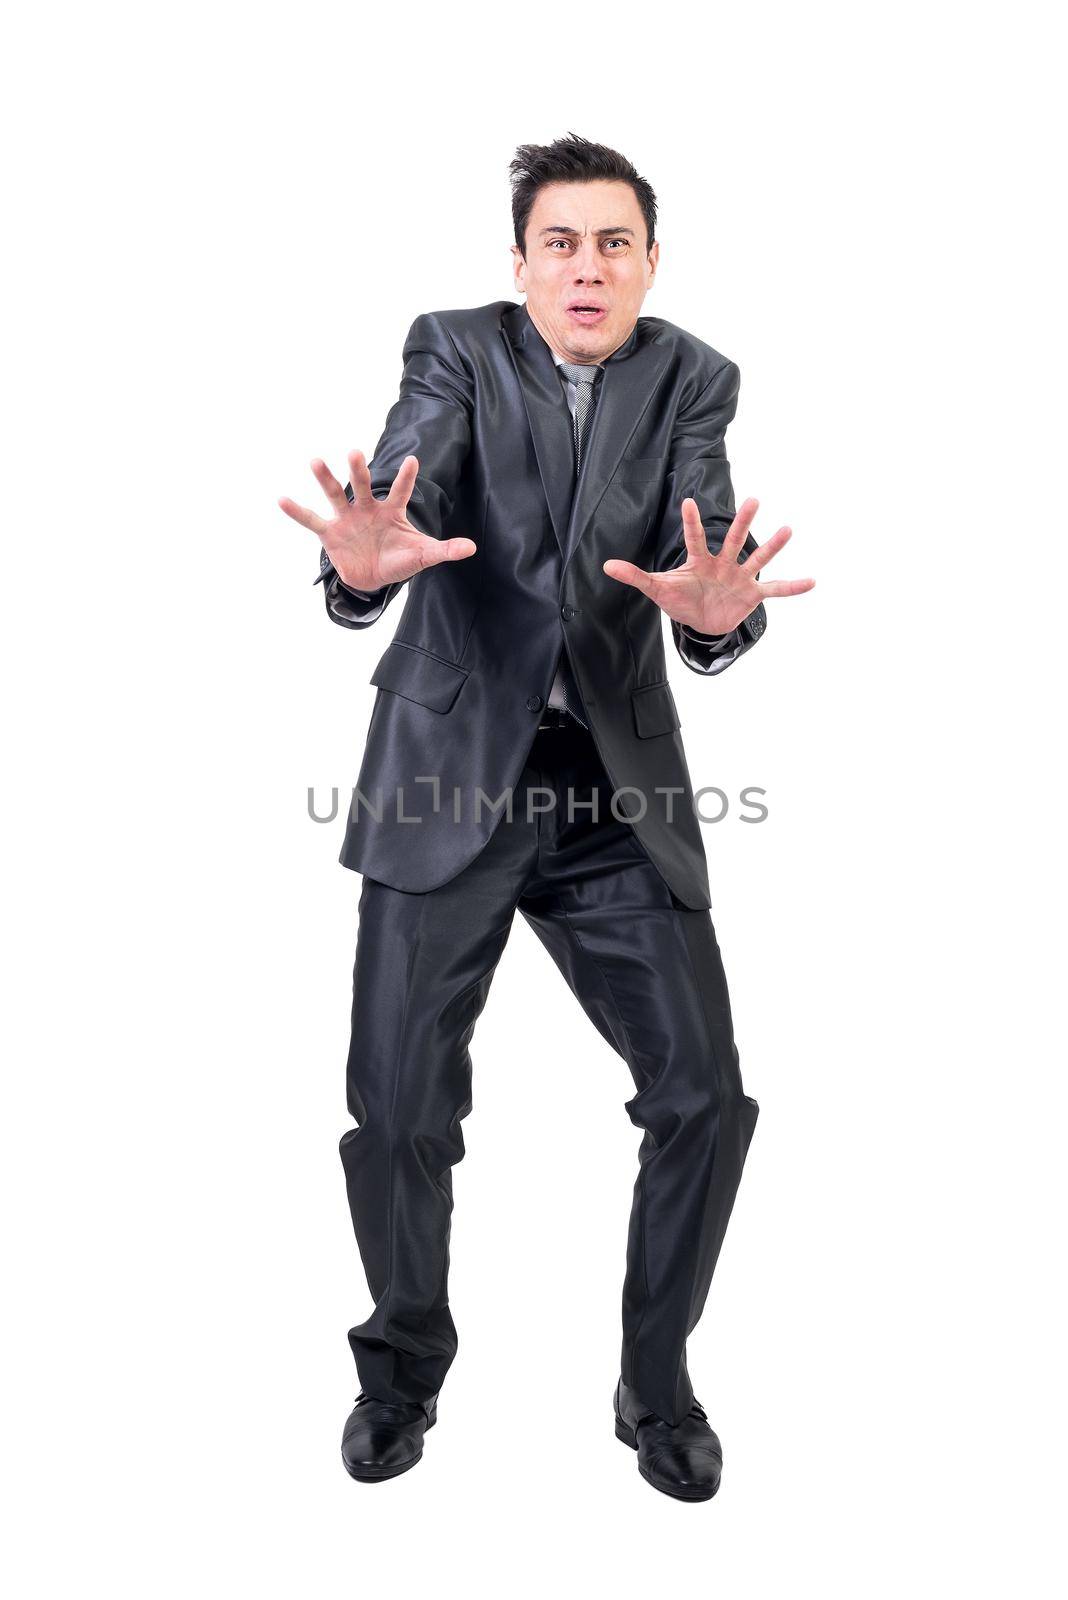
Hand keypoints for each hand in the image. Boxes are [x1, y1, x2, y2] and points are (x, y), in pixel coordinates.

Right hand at [278, 450, 475, 589]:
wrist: (373, 579)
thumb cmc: (399, 560)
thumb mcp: (423, 556)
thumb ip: (444, 550)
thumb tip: (471, 548)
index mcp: (392, 511)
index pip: (401, 491)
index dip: (406, 478)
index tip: (413, 461)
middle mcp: (367, 509)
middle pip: (363, 486)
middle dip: (358, 471)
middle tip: (354, 453)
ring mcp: (347, 518)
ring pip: (335, 495)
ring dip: (325, 479)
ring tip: (315, 461)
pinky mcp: (330, 533)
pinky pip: (311, 520)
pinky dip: (297, 512)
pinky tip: (281, 499)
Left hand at [603, 496, 813, 633]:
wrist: (701, 623)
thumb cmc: (680, 599)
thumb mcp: (657, 589)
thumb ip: (636, 576)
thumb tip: (606, 565)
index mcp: (699, 560)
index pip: (694, 538)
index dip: (691, 522)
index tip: (689, 502)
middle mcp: (723, 564)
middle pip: (733, 540)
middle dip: (742, 522)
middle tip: (753, 499)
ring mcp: (739, 578)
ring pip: (757, 559)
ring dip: (772, 547)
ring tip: (788, 529)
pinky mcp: (752, 595)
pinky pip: (775, 591)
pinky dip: (792, 587)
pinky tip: (812, 581)